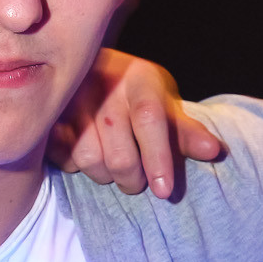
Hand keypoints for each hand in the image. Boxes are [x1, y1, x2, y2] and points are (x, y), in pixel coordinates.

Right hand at [46, 49, 222, 196]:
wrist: (91, 69)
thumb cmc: (138, 96)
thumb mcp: (165, 106)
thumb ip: (184, 132)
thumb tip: (213, 151)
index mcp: (139, 77)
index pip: (149, 119)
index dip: (158, 159)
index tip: (164, 191)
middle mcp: (104, 83)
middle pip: (120, 155)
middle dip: (133, 179)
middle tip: (138, 181)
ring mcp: (71, 98)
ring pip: (89, 162)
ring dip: (104, 176)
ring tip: (113, 167)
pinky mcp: (49, 114)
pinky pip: (64, 158)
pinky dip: (75, 166)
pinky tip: (87, 154)